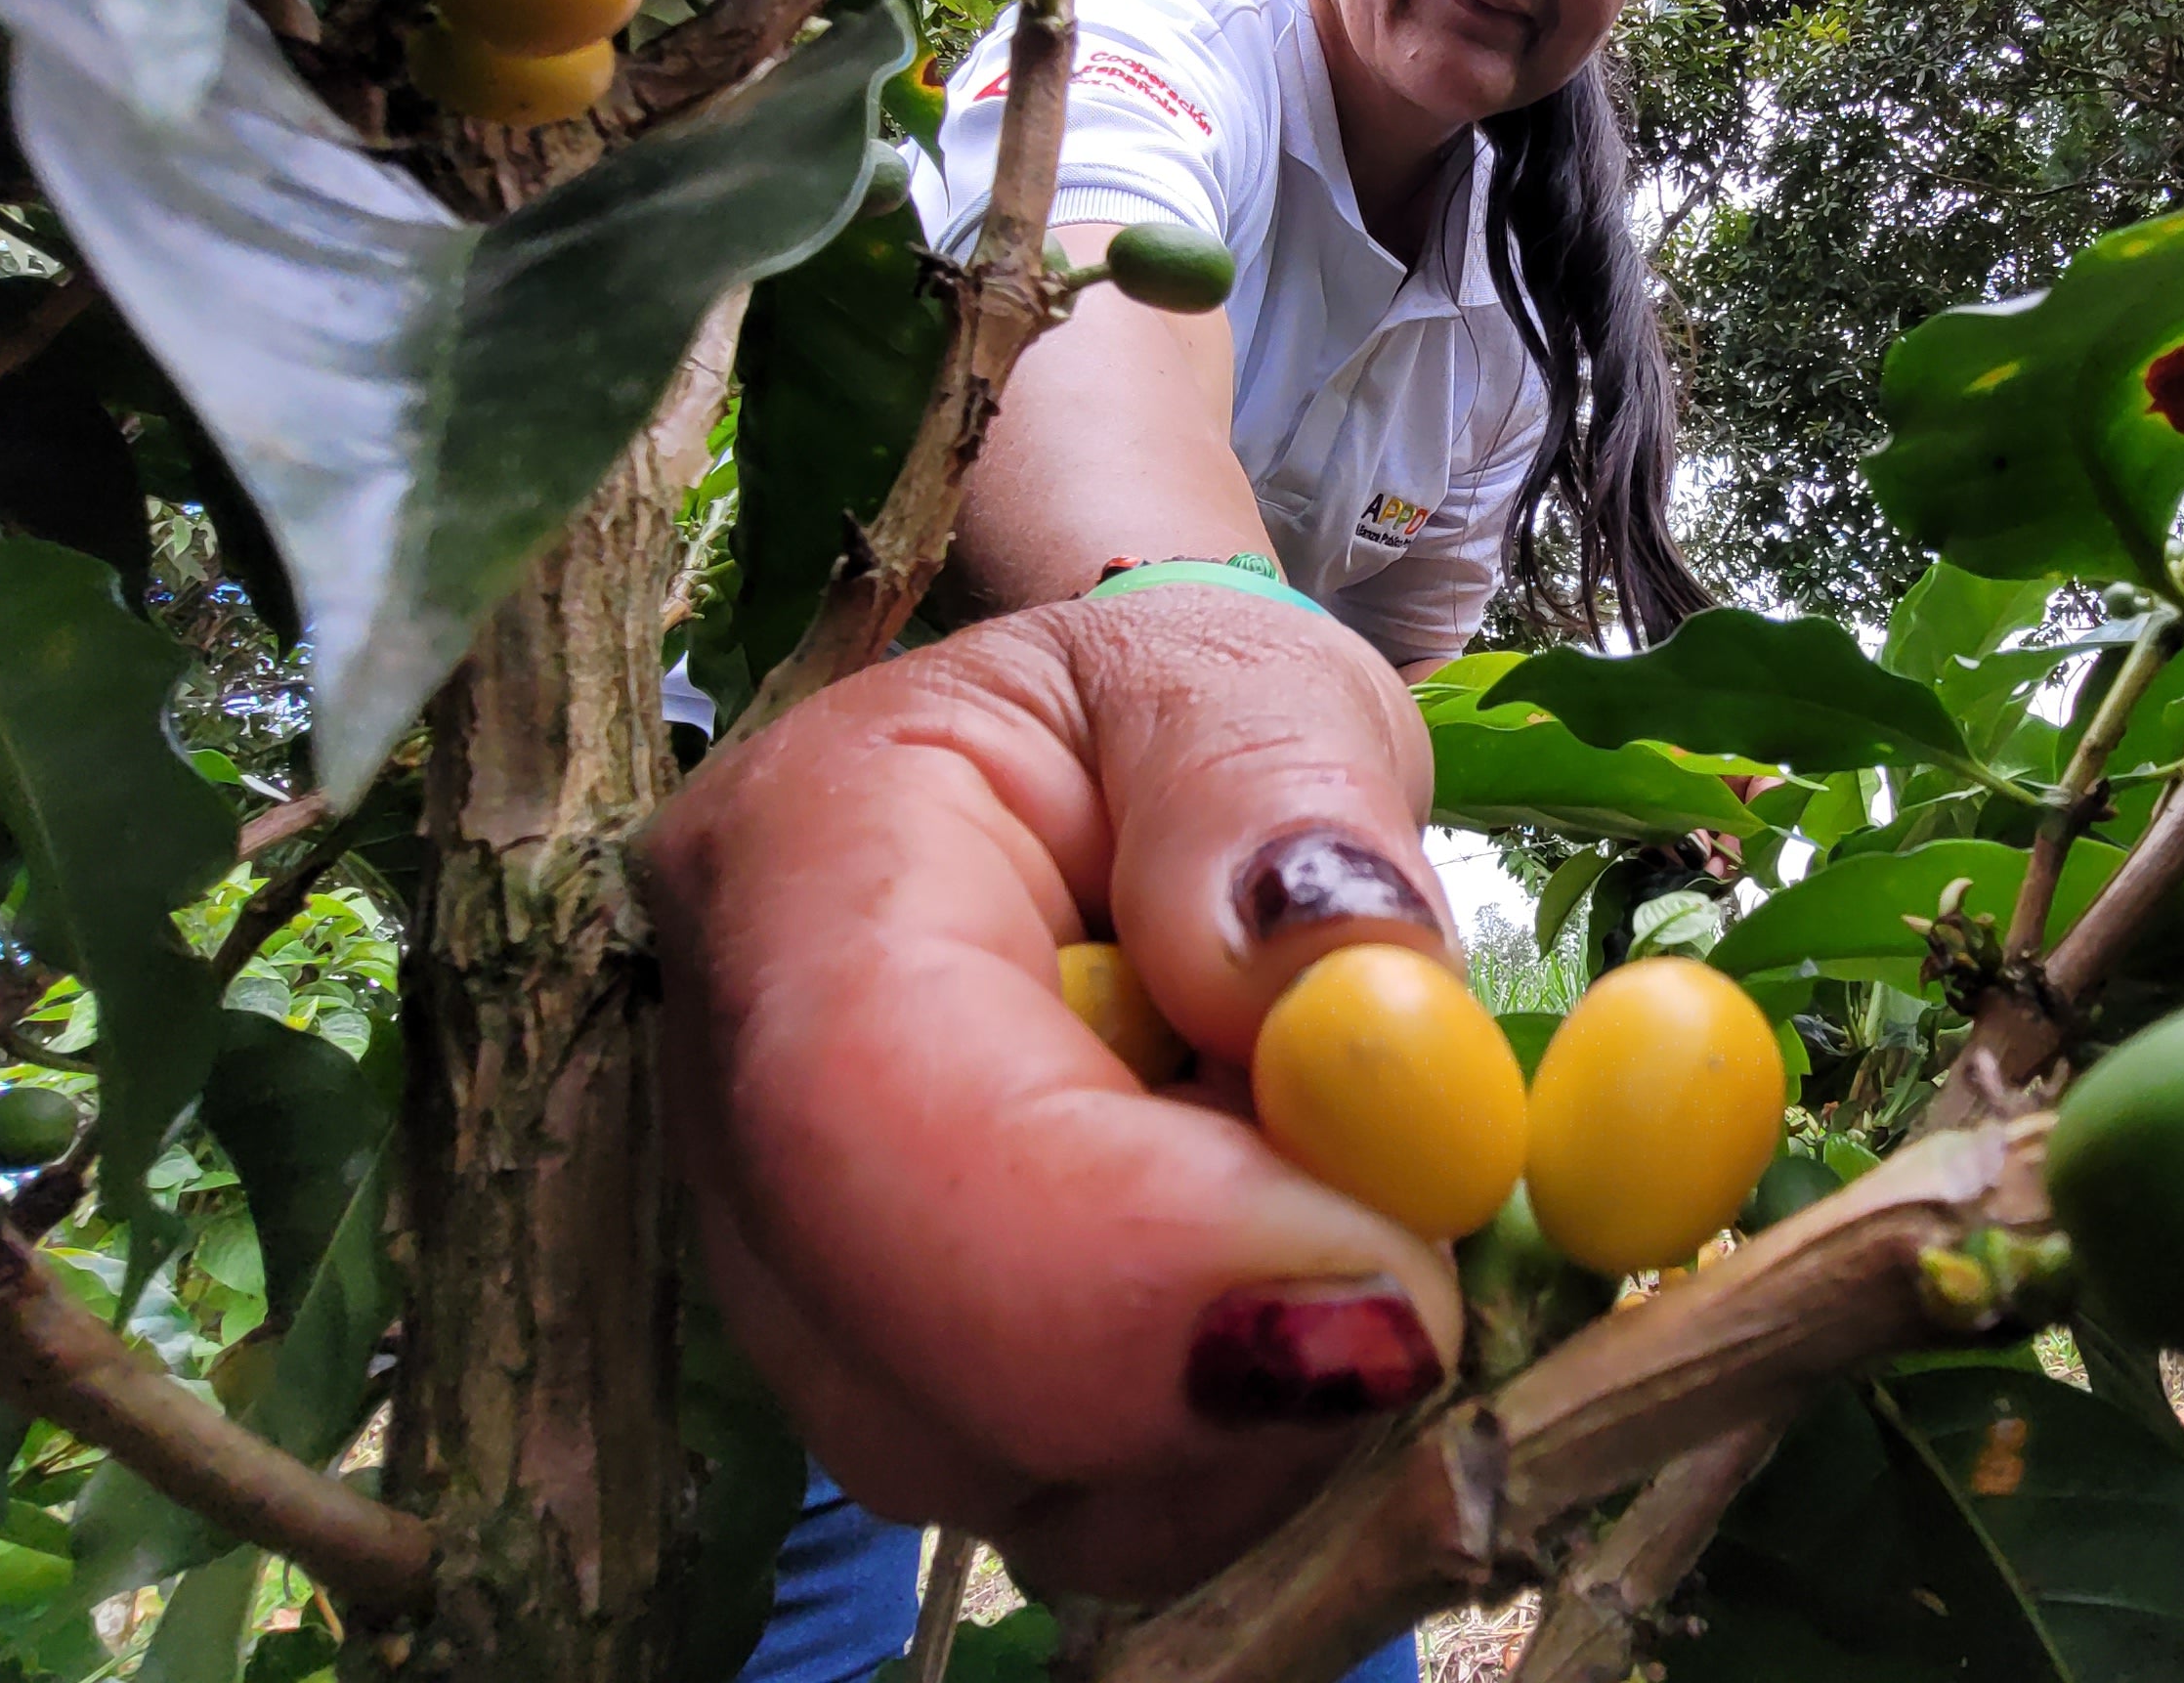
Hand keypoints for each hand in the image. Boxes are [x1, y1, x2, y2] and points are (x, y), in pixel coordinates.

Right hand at [638, 586, 1467, 1597]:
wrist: (1102, 783)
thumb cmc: (1160, 715)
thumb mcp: (1242, 672)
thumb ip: (1276, 798)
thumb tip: (1323, 986)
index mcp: (787, 871)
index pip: (872, 1119)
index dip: (1128, 1254)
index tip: (1399, 1287)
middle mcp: (736, 1125)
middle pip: (931, 1377)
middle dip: (1235, 1371)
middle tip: (1447, 1252)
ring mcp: (811, 1301)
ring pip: (1026, 1489)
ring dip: (1267, 1420)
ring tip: (1362, 1201)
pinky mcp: (928, 1405)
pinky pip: (1095, 1512)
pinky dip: (1256, 1449)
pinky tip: (1314, 1279)